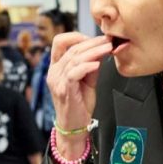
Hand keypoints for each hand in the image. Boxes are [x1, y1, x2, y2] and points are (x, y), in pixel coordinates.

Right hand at [48, 32, 112, 155]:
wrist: (74, 127)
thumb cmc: (79, 105)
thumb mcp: (87, 81)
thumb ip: (92, 66)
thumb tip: (102, 50)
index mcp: (57, 67)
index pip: (60, 42)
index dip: (76, 36)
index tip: (93, 38)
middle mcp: (54, 72)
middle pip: (71, 48)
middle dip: (92, 42)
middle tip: (107, 40)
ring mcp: (57, 81)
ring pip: (74, 59)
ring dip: (93, 51)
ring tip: (107, 48)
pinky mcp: (64, 90)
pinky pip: (74, 73)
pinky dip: (87, 66)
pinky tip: (98, 63)